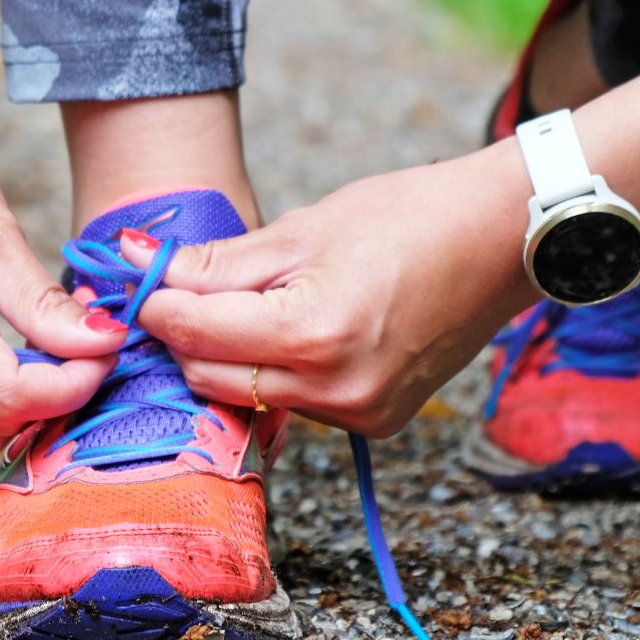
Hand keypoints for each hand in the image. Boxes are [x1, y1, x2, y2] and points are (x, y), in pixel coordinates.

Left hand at [120, 141, 535, 434]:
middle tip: (189, 292)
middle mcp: (336, 391)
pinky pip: (296, 405)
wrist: (498, 241)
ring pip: (251, 397)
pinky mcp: (375, 422)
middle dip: (188, 337)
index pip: (195, 334)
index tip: (144, 281)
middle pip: (211, 379)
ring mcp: (359, 414)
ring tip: (255, 304)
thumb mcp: (305, 228)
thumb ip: (218, 263)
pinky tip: (300, 332)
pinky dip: (279, 374)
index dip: (157, 306)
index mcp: (313, 334)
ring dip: (232, 357)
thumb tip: (141, 267)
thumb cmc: (408, 217)